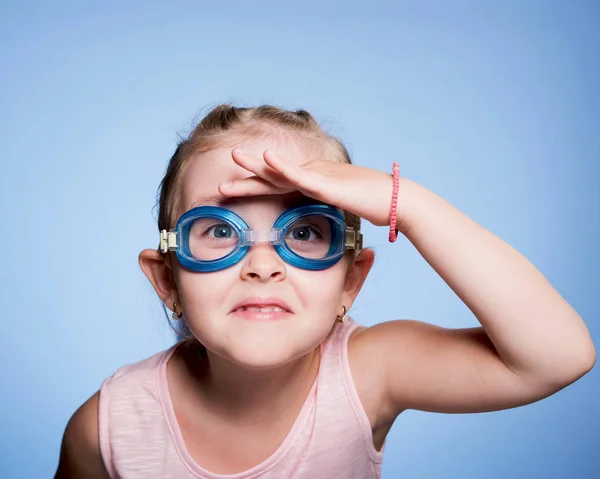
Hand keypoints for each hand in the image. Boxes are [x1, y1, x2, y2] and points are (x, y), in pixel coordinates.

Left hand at [219, 148, 395, 226]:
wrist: (396, 201)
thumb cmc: (373, 206)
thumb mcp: (340, 211)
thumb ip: (325, 214)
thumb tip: (313, 226)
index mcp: (312, 183)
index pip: (276, 186)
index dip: (252, 188)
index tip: (231, 193)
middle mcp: (312, 175)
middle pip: (272, 177)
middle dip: (246, 178)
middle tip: (221, 181)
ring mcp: (318, 176)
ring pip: (280, 172)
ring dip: (256, 166)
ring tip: (234, 158)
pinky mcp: (327, 182)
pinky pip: (300, 174)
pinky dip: (282, 166)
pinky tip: (266, 159)